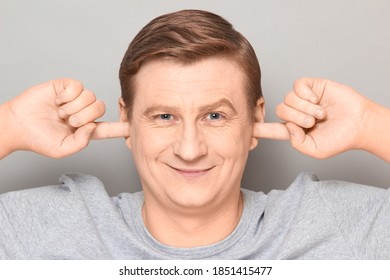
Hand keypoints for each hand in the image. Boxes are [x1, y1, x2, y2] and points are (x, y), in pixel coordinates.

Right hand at [1, 79, 128, 157]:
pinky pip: (78, 86)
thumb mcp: (61, 149)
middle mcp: (84, 113)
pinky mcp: (66, 87)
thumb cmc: (38, 139)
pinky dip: (67, 95)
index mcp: (85, 130)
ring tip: (59, 112)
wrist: (17, 125)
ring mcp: (75, 99)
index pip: (108, 128)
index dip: (122, 127)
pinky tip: (57, 100)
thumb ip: (81, 142)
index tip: (135, 126)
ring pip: (90, 97)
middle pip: (100, 108)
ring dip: (73, 107)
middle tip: (68, 121)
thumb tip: (92, 126)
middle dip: (84, 116)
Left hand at [253, 78, 372, 158]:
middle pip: (280, 111)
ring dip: (305, 108)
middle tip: (313, 122)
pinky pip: (297, 86)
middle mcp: (296, 114)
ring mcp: (302, 100)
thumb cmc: (340, 139)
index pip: (273, 129)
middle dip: (296, 118)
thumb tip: (288, 125)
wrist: (360, 123)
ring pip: (288, 99)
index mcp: (294, 130)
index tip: (246, 128)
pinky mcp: (311, 87)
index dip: (259, 129)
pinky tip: (317, 99)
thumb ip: (297, 143)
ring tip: (321, 114)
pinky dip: (306, 95)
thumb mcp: (315, 150)